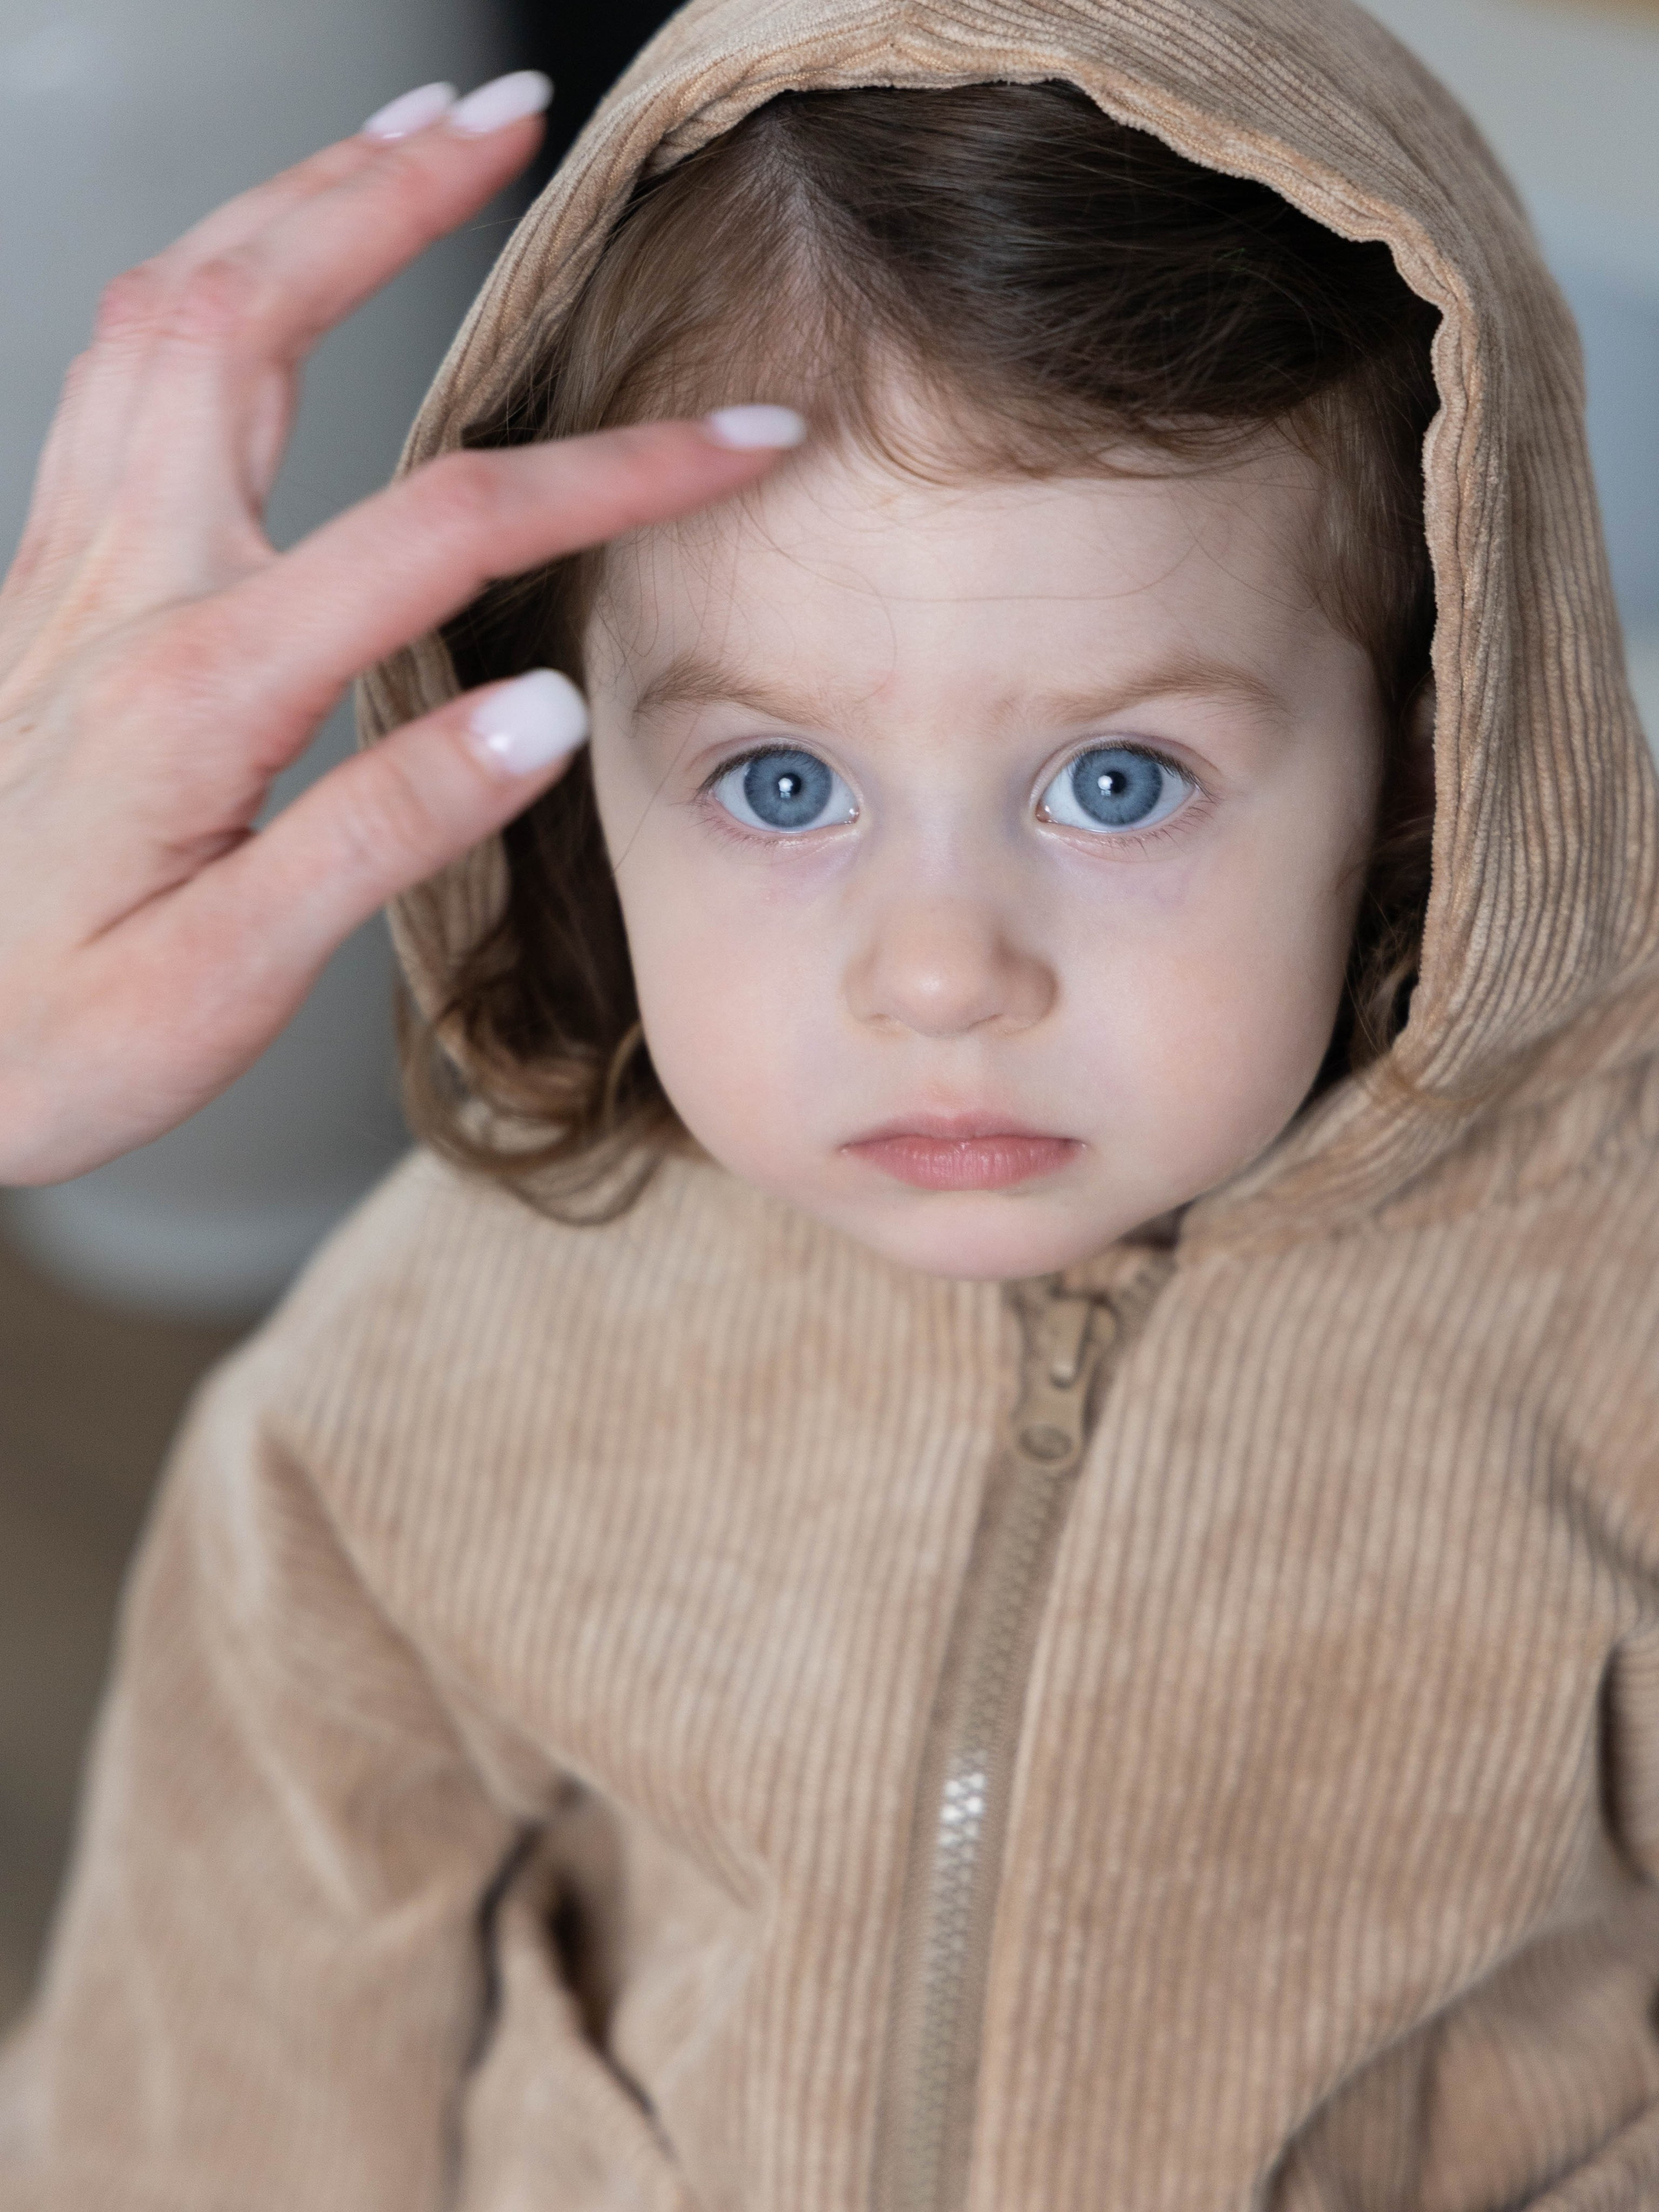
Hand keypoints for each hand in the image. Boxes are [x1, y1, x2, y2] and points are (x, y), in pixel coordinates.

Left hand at [0, 73, 801, 1185]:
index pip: (442, 525)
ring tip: (396, 135)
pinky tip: (248, 275)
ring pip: (162, 314)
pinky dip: (203, 280)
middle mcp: (118, 589)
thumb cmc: (42, 1037)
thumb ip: (385, 829)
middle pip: (249, 318)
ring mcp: (66, 571)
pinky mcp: (45, 587)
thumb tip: (542, 712)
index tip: (735, 441)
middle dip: (390, 195)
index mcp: (198, 684)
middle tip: (507, 115)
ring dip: (285, 202)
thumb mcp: (227, 978)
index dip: (607, 473)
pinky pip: (115, 373)